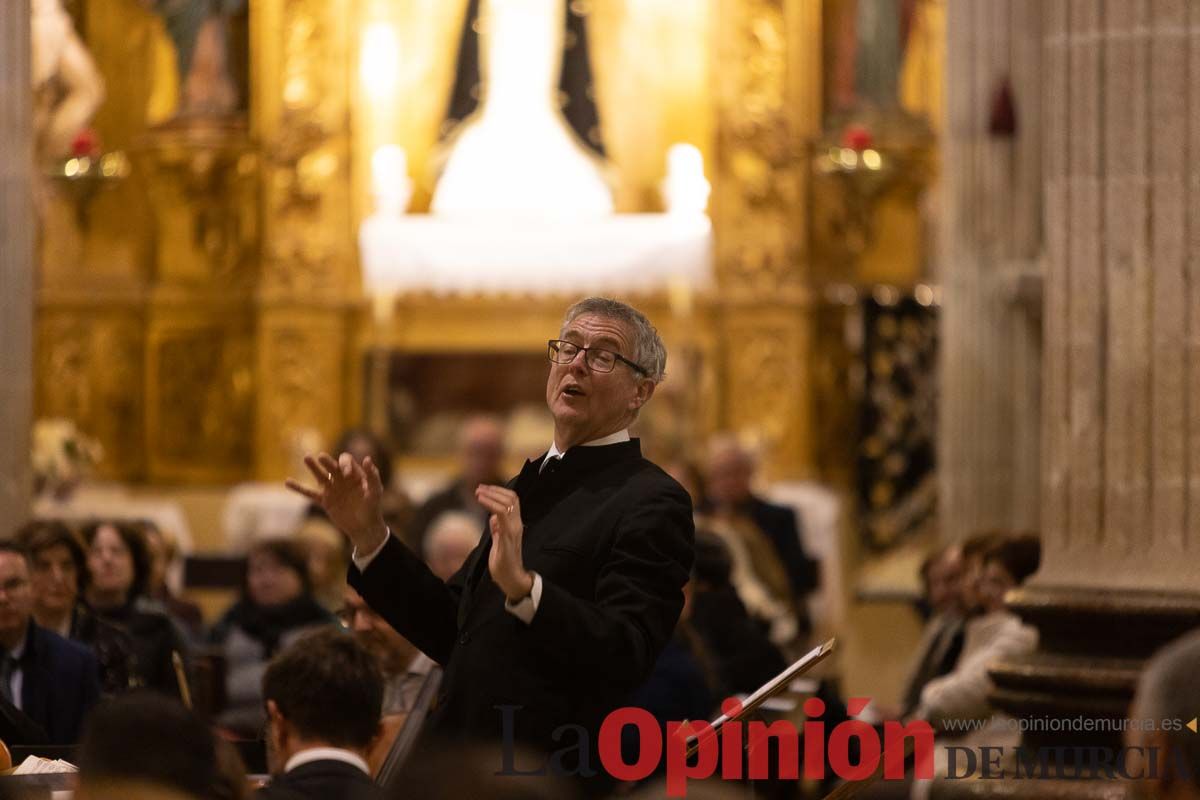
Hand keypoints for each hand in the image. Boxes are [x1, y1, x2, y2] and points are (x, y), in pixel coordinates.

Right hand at [285, 451, 387, 553]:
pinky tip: (287, 482)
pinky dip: (299, 488)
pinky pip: (310, 494)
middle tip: (321, 457)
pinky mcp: (325, 501)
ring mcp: (332, 490)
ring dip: (313, 468)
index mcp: (354, 474)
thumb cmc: (373, 507)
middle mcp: (341, 479)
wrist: (365, 527)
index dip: (345, 465)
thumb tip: (367, 458)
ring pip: (320, 476)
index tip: (346, 474)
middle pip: (332, 466)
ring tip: (306, 458)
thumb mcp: (376, 491)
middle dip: (327, 462)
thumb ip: (373, 476)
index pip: (347, 462)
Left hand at [475, 485, 532, 601]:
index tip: (484, 489)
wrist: (512, 579)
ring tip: (478, 492)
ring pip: (507, 502)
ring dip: (491, 494)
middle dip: (494, 490)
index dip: (499, 491)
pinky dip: (490, 503)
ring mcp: (513, 529)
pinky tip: (480, 500)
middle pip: (512, 497)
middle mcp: (516, 524)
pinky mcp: (507, 535)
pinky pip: (501, 513)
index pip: (513, 500)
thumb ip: (497, 528)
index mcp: (515, 524)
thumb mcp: (499, 541)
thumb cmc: (504, 563)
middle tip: (479, 488)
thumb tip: (493, 517)